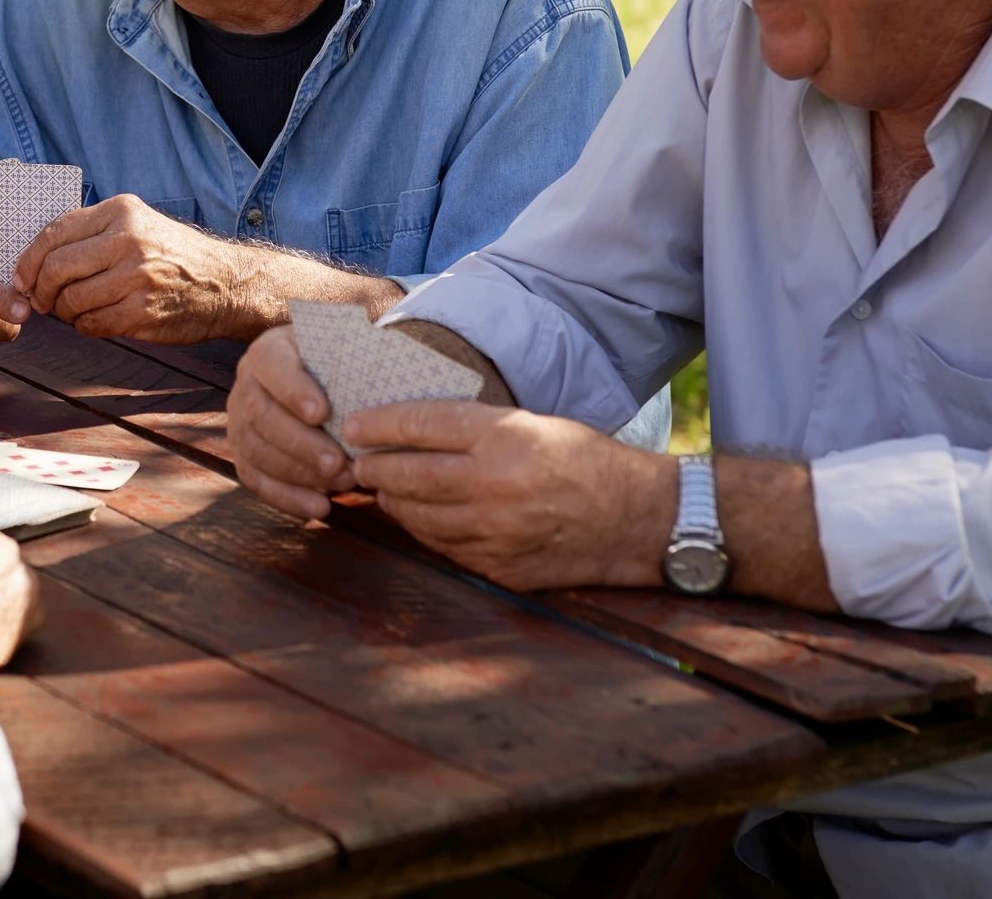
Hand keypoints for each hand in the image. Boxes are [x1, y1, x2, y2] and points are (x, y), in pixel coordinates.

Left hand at [12, 194, 247, 342]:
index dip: (28, 261)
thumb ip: (91, 233)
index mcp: (121, 212)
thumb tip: (35, 259)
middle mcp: (128, 240)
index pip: (54, 234)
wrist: (225, 283)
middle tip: (42, 302)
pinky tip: (97, 320)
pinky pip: (92, 324)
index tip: (21, 279)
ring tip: (76, 311)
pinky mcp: (143, 311)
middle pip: (56, 268)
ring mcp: (136, 277)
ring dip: (64, 313)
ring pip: (71, 301)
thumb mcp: (137, 224)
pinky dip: (85, 326)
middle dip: (40, 290)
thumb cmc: (173, 255)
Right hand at [227, 324, 349, 519]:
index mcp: (269, 351)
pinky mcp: (243, 454)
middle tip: (339, 463)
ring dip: (299, 474)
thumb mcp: (343, 351)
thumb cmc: (339, 367)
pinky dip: (287, 498)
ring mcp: (239, 421)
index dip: (293, 390)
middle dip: (301, 443)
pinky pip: (256, 480)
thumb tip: (382, 374)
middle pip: (261, 415)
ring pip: (256, 451)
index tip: (322, 412)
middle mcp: (246, 384)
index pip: (272, 365)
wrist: (321, 382)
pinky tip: (319, 507)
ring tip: (341, 484)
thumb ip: (354, 358)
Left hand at [347, 402, 672, 590]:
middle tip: (357, 459)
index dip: (380, 424)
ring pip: (416, 516)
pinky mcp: (498, 567)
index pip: (422, 424)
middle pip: (408, 474)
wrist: (637, 520)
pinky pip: (441, 546)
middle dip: (374, 466)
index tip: (355, 424)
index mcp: (506, 438)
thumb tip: (410, 426)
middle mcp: (495, 486)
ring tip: (381, 487)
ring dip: (392, 500)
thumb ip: (474, 428)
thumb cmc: (584, 461)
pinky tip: (416, 516)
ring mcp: (495, 533)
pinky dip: (422, 529)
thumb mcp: (534, 423)